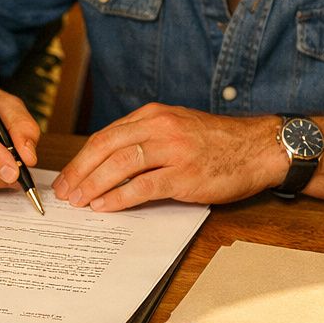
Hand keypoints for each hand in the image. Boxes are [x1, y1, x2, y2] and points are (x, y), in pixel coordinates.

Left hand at [52, 105, 281, 210]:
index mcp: (154, 115)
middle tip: (65, 192)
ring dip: (94, 185)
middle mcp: (160, 127)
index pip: (106, 135)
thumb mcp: (177, 127)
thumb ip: (146, 138)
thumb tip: (111, 162)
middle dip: (80, 172)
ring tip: (79, 202)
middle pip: (106, 148)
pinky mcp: (185, 175)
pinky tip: (105, 207)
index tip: (69, 176)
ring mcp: (173, 150)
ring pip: (120, 165)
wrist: (259, 148)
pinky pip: (143, 186)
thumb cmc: (218, 142)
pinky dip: (119, 197)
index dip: (83, 157)